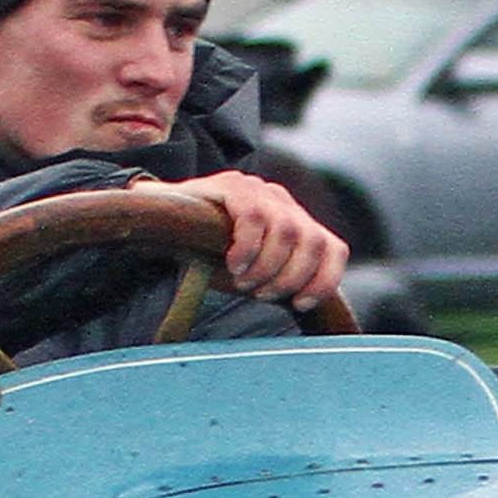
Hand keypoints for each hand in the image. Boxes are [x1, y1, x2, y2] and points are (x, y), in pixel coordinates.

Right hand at [158, 168, 349, 306]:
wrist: (163, 220)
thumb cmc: (211, 254)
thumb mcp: (252, 272)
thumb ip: (278, 282)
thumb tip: (305, 312)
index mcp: (297, 224)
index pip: (334, 249)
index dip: (325, 281)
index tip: (301, 304)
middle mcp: (285, 204)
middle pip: (314, 242)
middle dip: (290, 278)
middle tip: (261, 294)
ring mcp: (262, 191)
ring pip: (288, 232)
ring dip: (267, 267)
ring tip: (243, 282)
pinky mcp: (235, 186)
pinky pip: (254, 217)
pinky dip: (248, 248)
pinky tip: (233, 264)